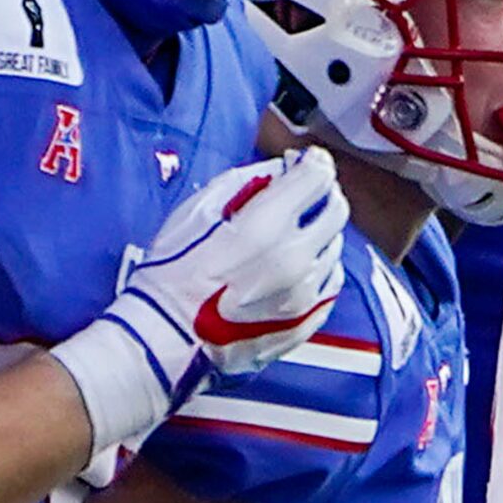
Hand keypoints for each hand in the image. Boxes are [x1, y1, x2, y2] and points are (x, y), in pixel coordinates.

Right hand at [50, 150, 349, 454]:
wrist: (166, 339)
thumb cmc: (171, 275)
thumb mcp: (195, 213)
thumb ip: (243, 184)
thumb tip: (278, 172)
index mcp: (267, 226)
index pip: (318, 177)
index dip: (313, 163)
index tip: (306, 162)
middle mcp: (296, 258)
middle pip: (336, 209)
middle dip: (323, 193)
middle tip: (304, 193)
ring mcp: (307, 293)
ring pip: (335, 246)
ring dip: (319, 233)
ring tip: (290, 235)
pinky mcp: (308, 320)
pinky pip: (330, 283)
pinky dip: (319, 267)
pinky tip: (295, 267)